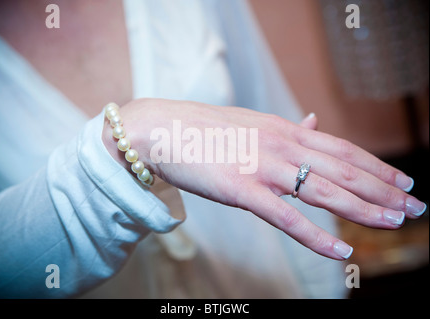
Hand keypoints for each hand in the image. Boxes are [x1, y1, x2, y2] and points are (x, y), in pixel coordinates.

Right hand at [103, 98, 426, 259]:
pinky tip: (340, 249)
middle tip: (415, 207)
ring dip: (363, 209)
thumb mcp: (254, 122)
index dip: (377, 165)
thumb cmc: (208, 130)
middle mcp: (282, 146)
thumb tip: (314, 120)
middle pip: (344, 170)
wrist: (165, 130)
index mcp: (285, 130)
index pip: (343, 148)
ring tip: (394, 222)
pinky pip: (286, 217)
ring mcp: (263, 168)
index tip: (403, 180)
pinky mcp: (242, 190)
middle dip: (384, 190)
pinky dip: (315, 236)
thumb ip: (288, 127)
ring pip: (324, 191)